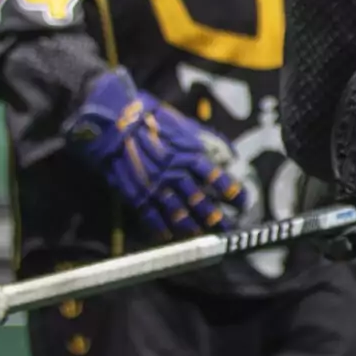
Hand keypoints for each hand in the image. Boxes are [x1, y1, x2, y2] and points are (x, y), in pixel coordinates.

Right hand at [64, 69, 244, 239]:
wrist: (113, 120)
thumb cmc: (150, 119)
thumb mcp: (184, 125)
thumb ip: (208, 141)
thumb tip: (230, 155)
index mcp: (191, 154)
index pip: (219, 179)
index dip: (233, 194)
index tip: (242, 203)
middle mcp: (176, 173)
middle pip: (202, 202)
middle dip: (216, 218)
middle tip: (227, 228)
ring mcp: (155, 185)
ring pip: (179, 213)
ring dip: (193, 228)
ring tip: (202, 235)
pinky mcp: (136, 193)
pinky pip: (151, 217)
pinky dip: (160, 229)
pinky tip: (168, 236)